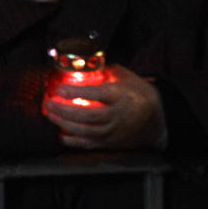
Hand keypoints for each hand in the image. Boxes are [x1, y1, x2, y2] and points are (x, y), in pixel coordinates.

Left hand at [42, 65, 166, 149]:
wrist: (159, 121)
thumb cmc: (139, 95)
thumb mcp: (127, 77)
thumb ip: (105, 71)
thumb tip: (82, 64)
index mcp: (122, 96)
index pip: (97, 94)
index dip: (77, 92)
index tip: (59, 89)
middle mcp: (118, 116)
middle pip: (89, 115)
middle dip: (65, 110)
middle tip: (48, 102)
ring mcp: (114, 132)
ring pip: (87, 131)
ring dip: (64, 124)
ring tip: (50, 114)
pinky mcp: (111, 143)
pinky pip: (90, 144)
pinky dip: (73, 141)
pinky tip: (59, 135)